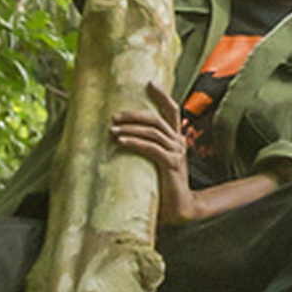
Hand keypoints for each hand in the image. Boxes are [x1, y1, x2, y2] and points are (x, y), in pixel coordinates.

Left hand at [110, 79, 197, 225]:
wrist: (179, 209)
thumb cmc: (163, 186)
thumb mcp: (155, 163)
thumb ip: (148, 149)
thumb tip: (120, 136)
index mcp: (176, 139)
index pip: (172, 110)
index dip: (162, 95)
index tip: (149, 83)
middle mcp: (178, 142)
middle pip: (157, 118)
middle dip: (134, 114)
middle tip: (114, 115)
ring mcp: (176, 152)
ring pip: (152, 131)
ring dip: (130, 128)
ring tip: (112, 129)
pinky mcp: (171, 164)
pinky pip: (151, 148)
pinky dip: (134, 142)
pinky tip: (120, 141)